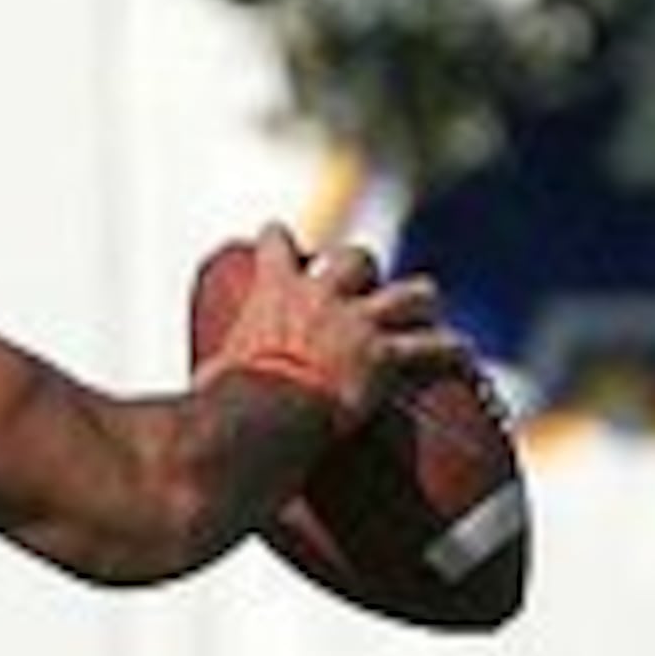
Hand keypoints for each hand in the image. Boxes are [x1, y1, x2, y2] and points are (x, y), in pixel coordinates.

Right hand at [193, 226, 456, 428]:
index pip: (275, 245)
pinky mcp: (384, 355)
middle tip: (363, 284)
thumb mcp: (207, 380)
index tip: (278, 238)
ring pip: (408, 293)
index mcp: (271, 293)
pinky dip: (449, 349)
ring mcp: (358, 322)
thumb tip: (191, 404)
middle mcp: (321, 295)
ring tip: (426, 305)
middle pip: (354, 259)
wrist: (259, 418)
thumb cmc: (223, 404)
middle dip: (361, 268)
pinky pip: (431, 347)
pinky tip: (463, 352)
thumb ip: (209, 379)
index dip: (278, 240)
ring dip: (418, 299)